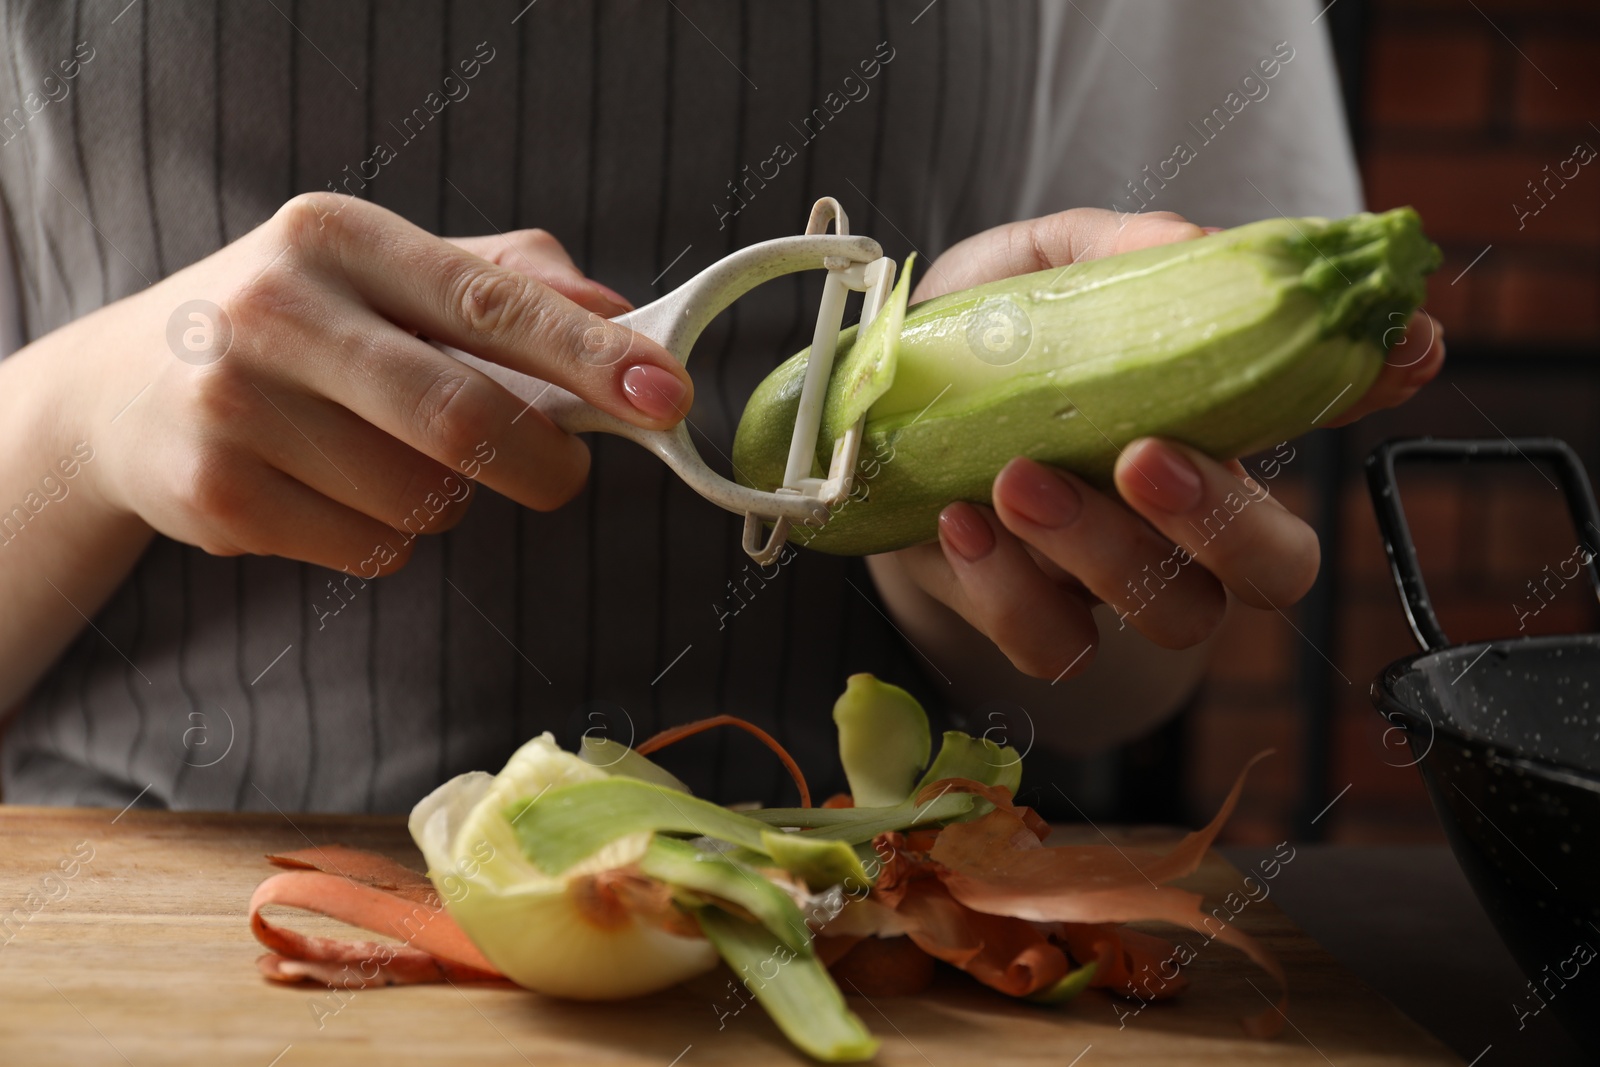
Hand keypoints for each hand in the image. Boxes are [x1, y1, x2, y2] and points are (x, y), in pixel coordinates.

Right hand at [68, 193, 692, 574]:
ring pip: (424, 500)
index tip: (666, 396)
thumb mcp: (386, 271)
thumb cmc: (297, 324)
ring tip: (394, 460)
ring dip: (449, 501)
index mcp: (339, 237)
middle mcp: (279, 311)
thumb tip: (621, 314)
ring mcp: (237, 408)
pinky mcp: (218, 497)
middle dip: (545, 464)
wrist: (122, 389)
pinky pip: (371, 549)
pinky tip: (335, 491)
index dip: (592, 355)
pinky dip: (389, 537)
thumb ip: (505, 281)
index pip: (493, 302)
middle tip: (562, 473)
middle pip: (465, 419)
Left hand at [871, 208, 1444, 679]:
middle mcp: (1184, 515)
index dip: (1374, 383)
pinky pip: (1052, 642)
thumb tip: (1192, 247)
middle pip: (1275, 567)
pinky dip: (1006, 591)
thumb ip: (1115, 251)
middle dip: (1225, 522)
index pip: (1320, 406)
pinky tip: (959, 522)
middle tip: (1146, 459)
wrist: (874, 417)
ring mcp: (1116, 579)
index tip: (1402, 347)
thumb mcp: (1037, 267)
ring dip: (1102, 553)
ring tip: (1017, 480)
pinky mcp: (1035, 619)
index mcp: (1207, 416)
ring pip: (1172, 615)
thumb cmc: (980, 340)